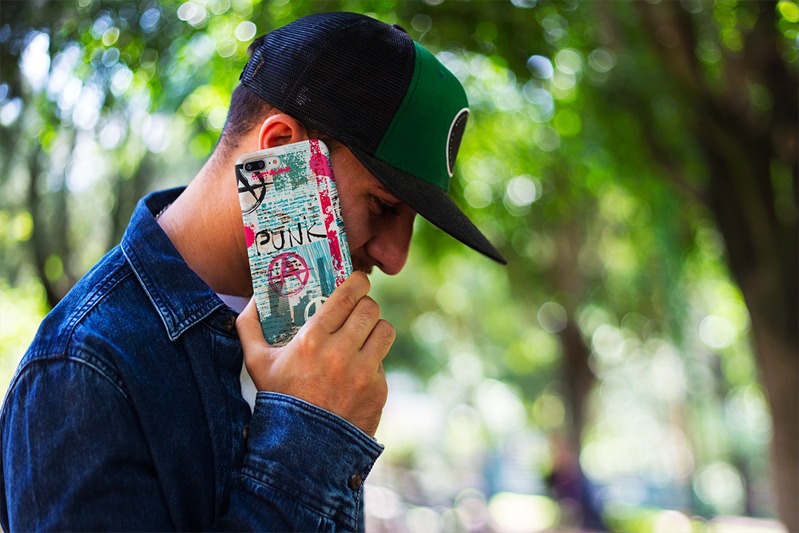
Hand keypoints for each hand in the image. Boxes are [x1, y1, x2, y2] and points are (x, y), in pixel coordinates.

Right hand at [236, 272, 393, 436]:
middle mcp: (341, 352)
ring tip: (364, 335)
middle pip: (370, 309)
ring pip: (385, 330)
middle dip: (365, 305)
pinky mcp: (378, 390)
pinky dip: (373, 362)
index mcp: (312, 339)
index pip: (348, 295)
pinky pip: (383, 362)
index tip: (358, 280)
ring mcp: (363, 372)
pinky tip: (357, 370)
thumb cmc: (278, 399)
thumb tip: (253, 299)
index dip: (357, 282)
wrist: (302, 449)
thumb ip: (249, 326)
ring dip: (375, 329)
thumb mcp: (256, 362)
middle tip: (358, 310)